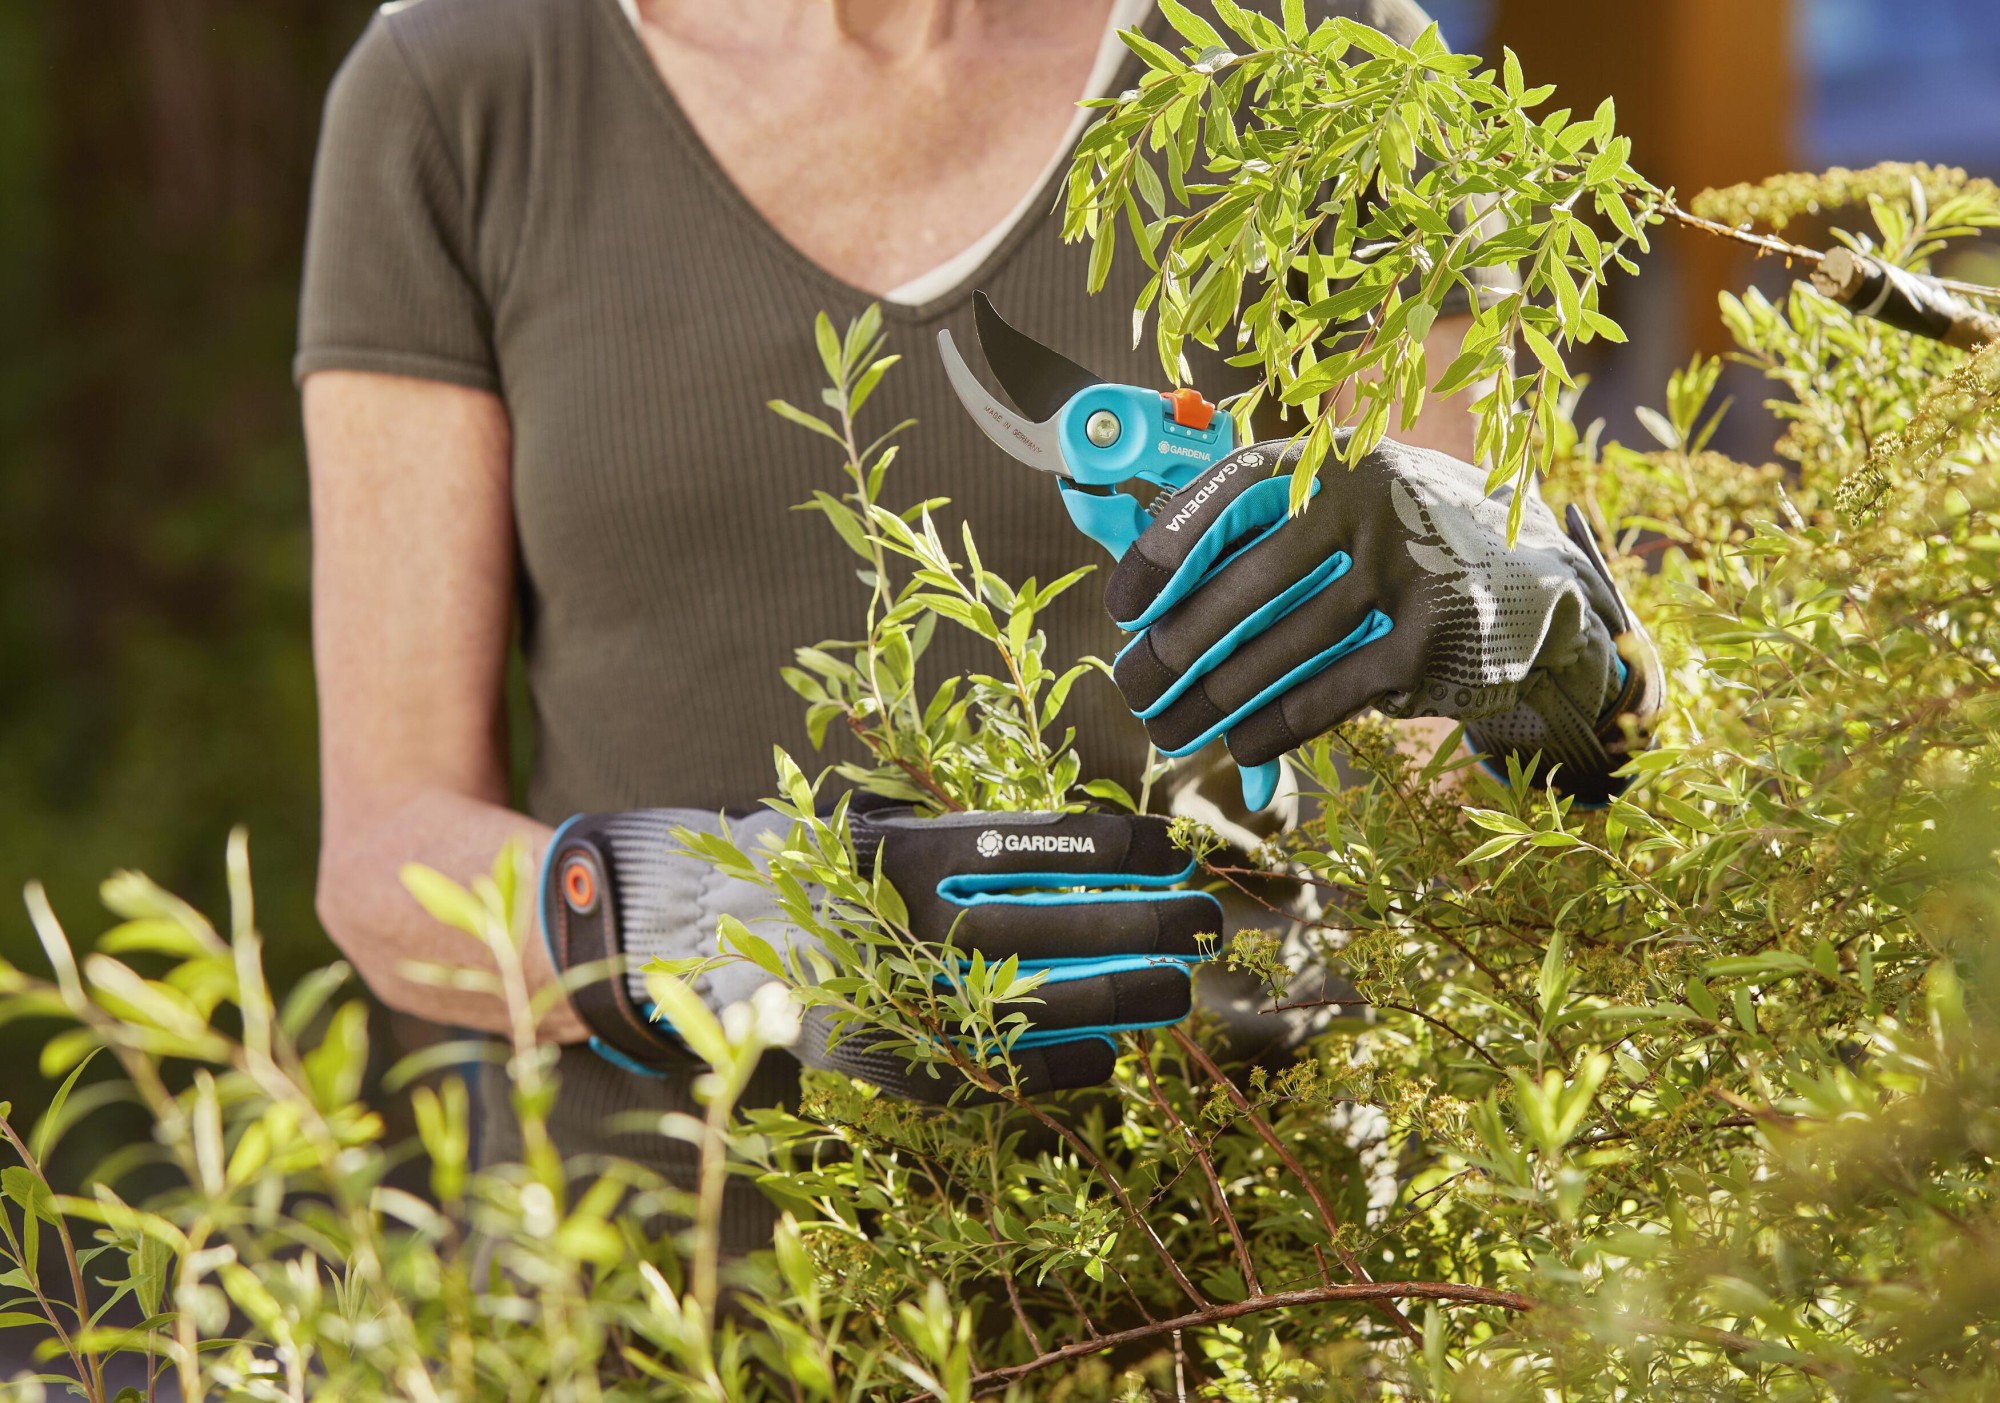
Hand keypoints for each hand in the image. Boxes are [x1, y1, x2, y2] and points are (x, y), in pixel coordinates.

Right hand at [540, 807, 1220, 1099]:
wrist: (706, 949)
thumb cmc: (822, 876)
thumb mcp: (886, 831)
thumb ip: (972, 841)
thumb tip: (1099, 844)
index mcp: (915, 853)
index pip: (1048, 843)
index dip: (1128, 845)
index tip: (1183, 846)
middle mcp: (914, 925)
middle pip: (1064, 921)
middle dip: (1153, 922)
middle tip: (1212, 921)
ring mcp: (906, 1000)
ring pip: (1046, 1001)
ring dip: (1130, 995)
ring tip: (1184, 989)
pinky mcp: (899, 1065)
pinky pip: (1005, 1073)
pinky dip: (1071, 1065)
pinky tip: (1115, 1054)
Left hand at [1103, 437, 1661, 803]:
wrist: (1541, 585)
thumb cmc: (1411, 545)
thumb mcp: (1355, 507)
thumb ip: (1271, 528)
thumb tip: (1149, 584)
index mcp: (1342, 460)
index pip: (1233, 490)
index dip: (1166, 546)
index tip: (1122, 603)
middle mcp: (1376, 504)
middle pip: (1243, 588)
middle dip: (1174, 648)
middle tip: (1133, 684)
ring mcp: (1408, 576)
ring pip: (1277, 653)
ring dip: (1209, 700)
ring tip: (1168, 726)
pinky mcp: (1431, 647)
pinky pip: (1323, 697)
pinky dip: (1271, 727)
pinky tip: (1237, 743)